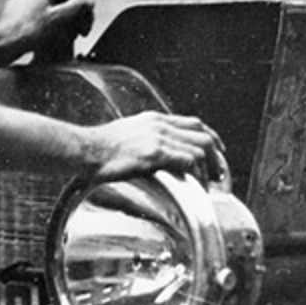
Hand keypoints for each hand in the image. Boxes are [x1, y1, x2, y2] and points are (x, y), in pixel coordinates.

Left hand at [0, 0, 94, 60]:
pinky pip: (42, 16)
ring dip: (65, 22)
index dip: (86, 10)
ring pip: (54, 9)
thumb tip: (89, 1)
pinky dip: (50, 25)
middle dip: (76, 17)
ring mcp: (25, 0)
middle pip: (64, 1)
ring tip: (67, 37)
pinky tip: (51, 37)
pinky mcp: (19, 12)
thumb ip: (78, 6)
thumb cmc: (30, 32)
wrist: (6, 43)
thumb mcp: (61, 18)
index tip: (88, 25)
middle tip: (80, 33)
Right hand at [84, 112, 225, 182]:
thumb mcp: (130, 134)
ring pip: (200, 148)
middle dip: (217, 155)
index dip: (211, 137)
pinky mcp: (155, 153)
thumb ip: (149, 139)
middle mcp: (160, 125)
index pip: (193, 123)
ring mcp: (159, 138)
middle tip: (220, 173)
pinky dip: (197, 173)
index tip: (219, 150)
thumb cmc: (101, 148)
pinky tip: (196, 185)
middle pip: (203, 135)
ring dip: (209, 169)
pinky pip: (188, 160)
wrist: (85, 149)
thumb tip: (162, 155)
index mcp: (155, 119)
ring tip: (209, 185)